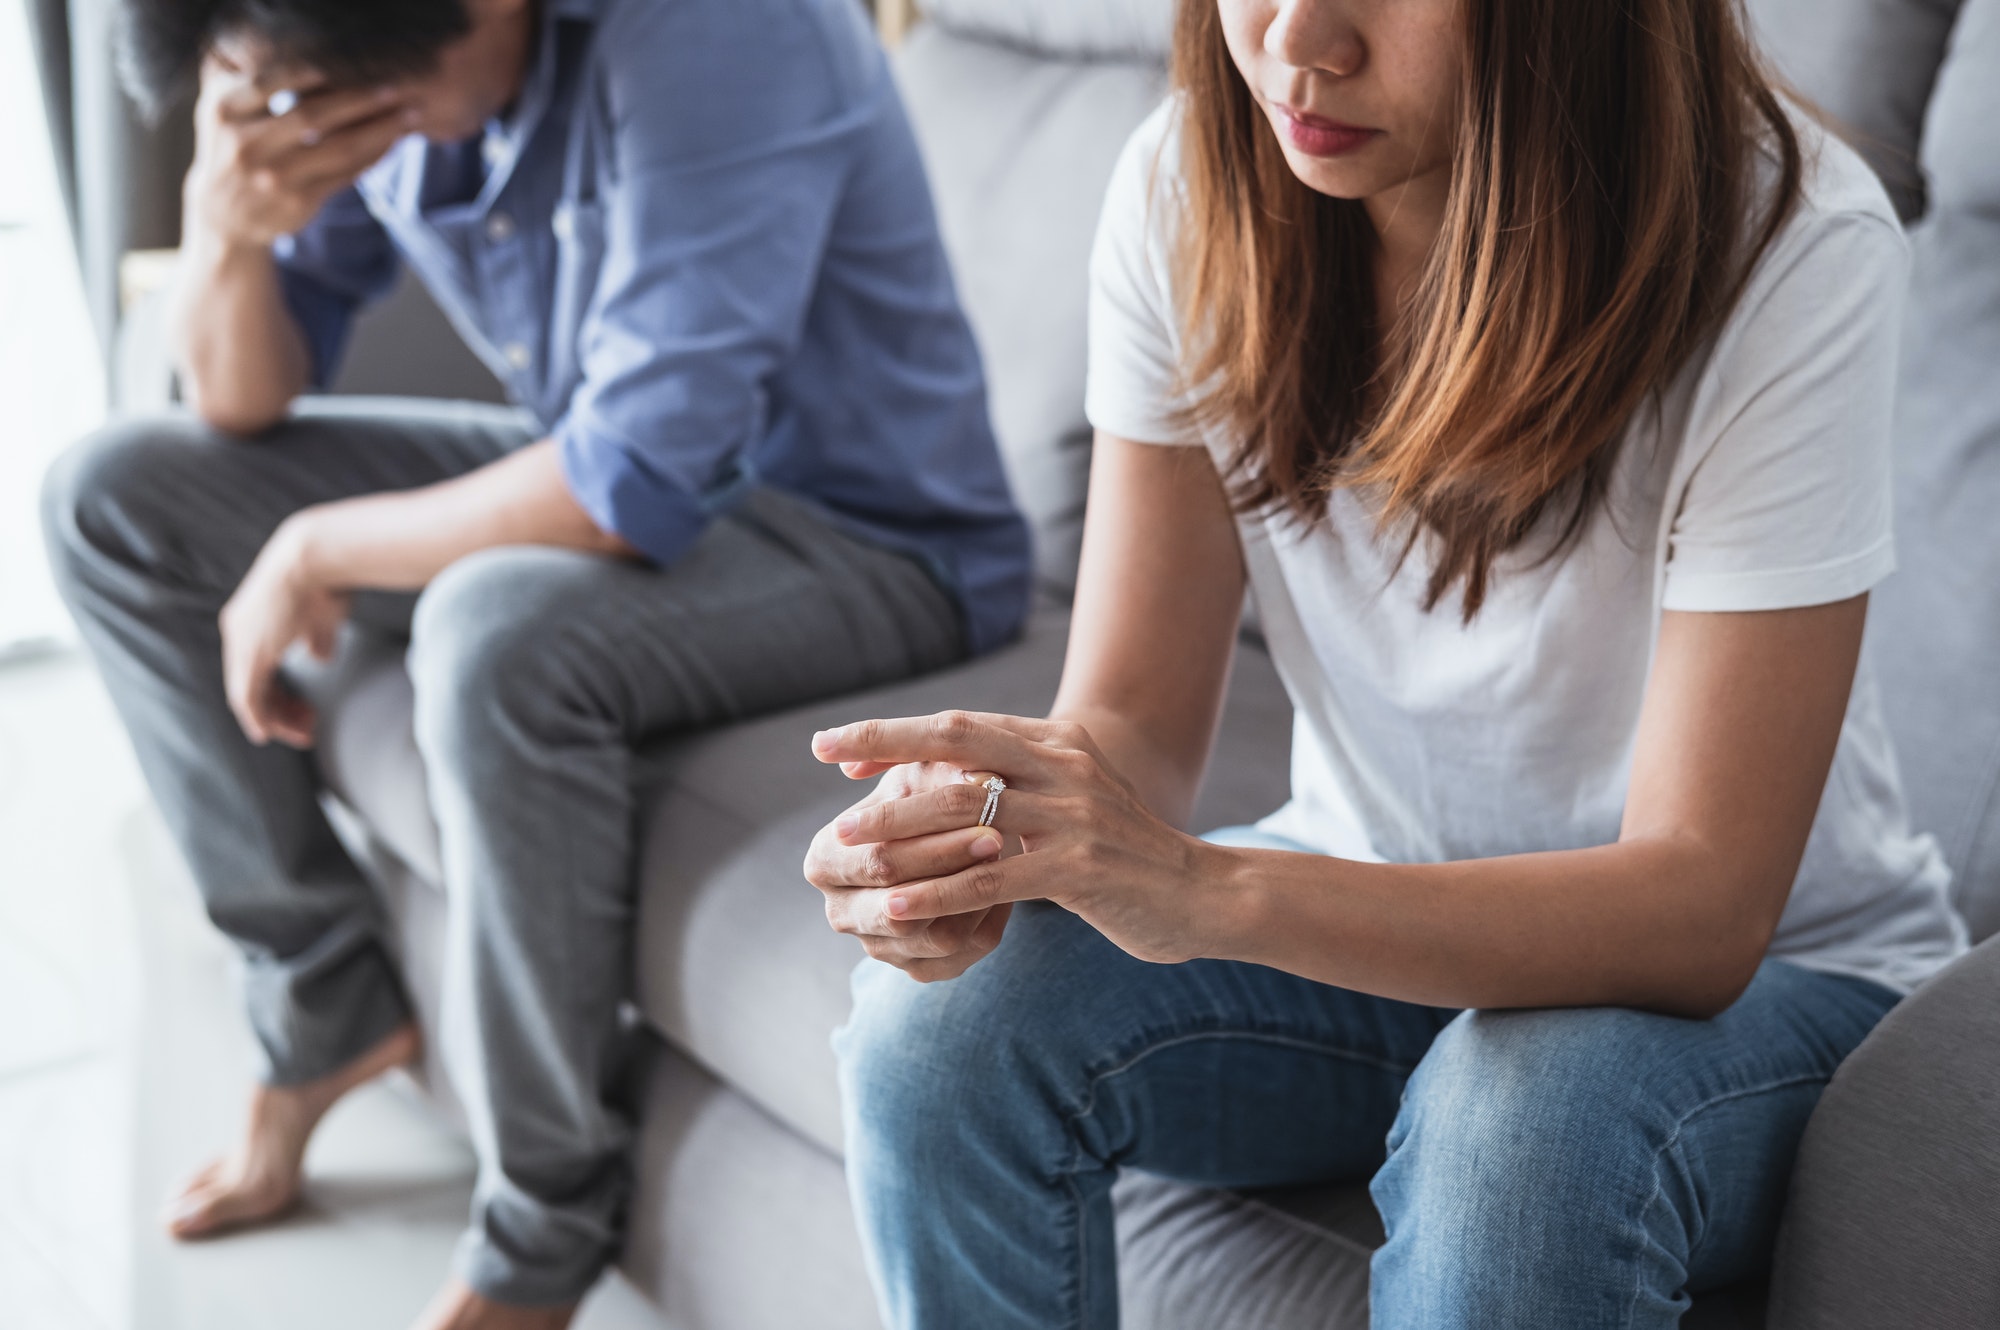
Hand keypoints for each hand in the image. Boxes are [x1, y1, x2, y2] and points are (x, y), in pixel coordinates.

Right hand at [186, 57, 415, 248]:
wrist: (225, 214)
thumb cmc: (231, 147)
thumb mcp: (222, 109)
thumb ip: (244, 74)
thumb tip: (277, 39)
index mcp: (225, 111)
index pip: (271, 82)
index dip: (308, 71)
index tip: (346, 60)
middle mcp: (246, 145)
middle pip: (312, 115)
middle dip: (359, 99)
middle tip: (394, 86)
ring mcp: (274, 176)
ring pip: (339, 148)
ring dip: (381, 130)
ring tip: (410, 114)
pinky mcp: (299, 201)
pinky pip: (347, 174)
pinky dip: (375, 156)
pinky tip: (395, 141)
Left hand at [219, 516, 350, 747]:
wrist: (315, 558)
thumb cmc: (325, 579)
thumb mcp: (322, 616)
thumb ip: (317, 640)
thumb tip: (319, 658)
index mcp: (251, 620)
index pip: (257, 668)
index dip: (279, 693)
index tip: (303, 709)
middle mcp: (238, 632)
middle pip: (249, 685)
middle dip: (279, 710)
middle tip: (306, 727)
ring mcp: (241, 644)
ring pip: (247, 696)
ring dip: (275, 718)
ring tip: (303, 732)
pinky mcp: (250, 655)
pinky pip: (248, 698)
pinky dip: (259, 719)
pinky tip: (273, 732)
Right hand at [804, 760, 1014, 982]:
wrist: (941, 838)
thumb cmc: (927, 795)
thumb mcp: (922, 774)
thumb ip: (936, 769)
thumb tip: (974, 772)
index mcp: (825, 860)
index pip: (878, 857)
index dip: (930, 837)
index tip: (980, 807)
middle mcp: (841, 911)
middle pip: (899, 904)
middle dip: (951, 866)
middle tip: (997, 837)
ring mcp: (877, 946)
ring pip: (935, 935)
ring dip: (975, 897)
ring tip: (1008, 861)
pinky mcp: (916, 968)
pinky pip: (958, 956)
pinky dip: (984, 922)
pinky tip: (1006, 889)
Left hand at [810, 712, 1225, 967]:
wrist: (1206, 895)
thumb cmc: (1129, 856)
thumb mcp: (1075, 804)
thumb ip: (1023, 785)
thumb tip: (951, 778)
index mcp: (1058, 745)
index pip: (962, 726)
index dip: (897, 734)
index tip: (839, 748)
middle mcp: (1063, 767)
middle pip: (955, 743)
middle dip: (883, 747)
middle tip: (824, 759)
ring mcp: (1073, 816)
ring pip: (963, 808)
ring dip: (896, 825)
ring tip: (846, 842)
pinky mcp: (1080, 870)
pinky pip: (991, 880)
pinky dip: (937, 894)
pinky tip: (897, 909)